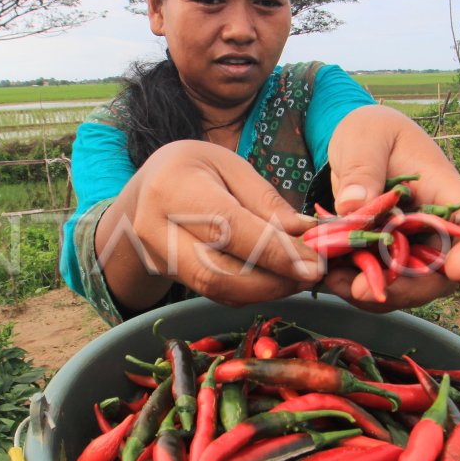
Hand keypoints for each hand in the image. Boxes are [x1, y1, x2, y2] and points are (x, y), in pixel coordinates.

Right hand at [96, 140, 322, 310]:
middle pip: (218, 273)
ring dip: (266, 290)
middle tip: (311, 274)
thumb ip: (265, 201)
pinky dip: (252, 291)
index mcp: (173, 189)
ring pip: (218, 290)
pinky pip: (216, 294)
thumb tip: (305, 234)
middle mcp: (155, 229)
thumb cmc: (195, 169)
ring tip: (299, 276)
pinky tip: (276, 278)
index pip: (228, 228)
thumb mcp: (230, 166)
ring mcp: (158, 259)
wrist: (146, 189)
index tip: (314, 263)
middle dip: (272, 281)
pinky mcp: (170, 278)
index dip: (274, 252)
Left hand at [322, 105, 459, 310]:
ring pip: (412, 285)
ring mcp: (414, 245)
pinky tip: (332, 278)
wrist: (354, 143)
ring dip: (378, 292)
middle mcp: (436, 225)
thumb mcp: (364, 138)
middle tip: (361, 290)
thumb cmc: (371, 131)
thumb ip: (362, 168)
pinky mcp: (388, 257)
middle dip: (408, 288)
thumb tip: (354, 205)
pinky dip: (359, 286)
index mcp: (444, 190)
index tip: (457, 270)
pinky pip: (384, 282)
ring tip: (336, 283)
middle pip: (443, 271)